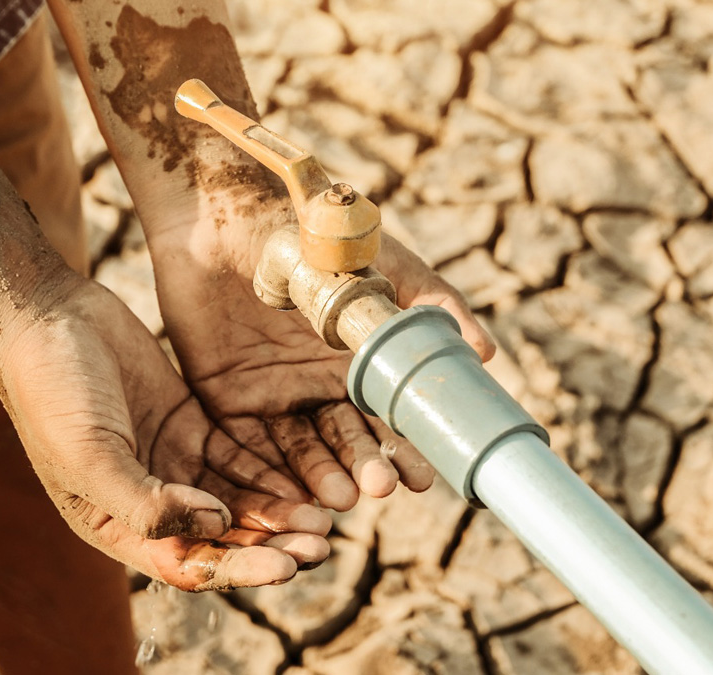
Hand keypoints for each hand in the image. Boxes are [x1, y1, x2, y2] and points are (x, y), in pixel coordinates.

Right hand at [0, 275, 331, 589]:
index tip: (288, 566)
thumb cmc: (52, 390)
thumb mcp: (89, 455)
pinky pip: (240, 452)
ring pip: (238, 495)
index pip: (189, 563)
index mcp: (115, 524)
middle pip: (223, 535)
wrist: (47, 317)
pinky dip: (273, 465)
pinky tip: (309, 471)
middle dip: (272, 542)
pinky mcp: (190, 421)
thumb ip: (147, 501)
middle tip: (322, 542)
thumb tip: (216, 526)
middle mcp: (149, 499)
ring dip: (279, 507)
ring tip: (327, 513)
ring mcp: (173, 459)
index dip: (240, 568)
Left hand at [151, 223, 494, 511]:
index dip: (406, 450)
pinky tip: (292, 498)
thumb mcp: (381, 266)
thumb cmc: (312, 235)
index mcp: (358, 364)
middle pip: (347, 440)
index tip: (425, 478)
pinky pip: (249, 446)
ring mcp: (273, 395)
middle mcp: (318, 388)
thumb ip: (432, 303)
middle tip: (385, 489)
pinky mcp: (227, 398)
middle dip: (368, 467)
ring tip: (344, 498)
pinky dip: (269, 475)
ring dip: (324, 477)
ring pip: (302, 450)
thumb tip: (486, 355)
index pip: (386, 419)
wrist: (231, 214)